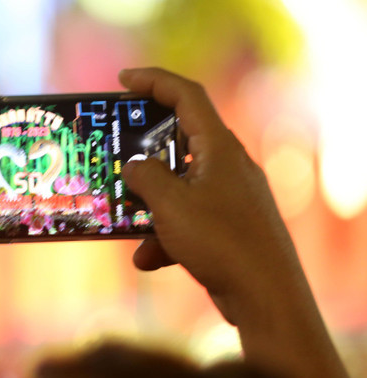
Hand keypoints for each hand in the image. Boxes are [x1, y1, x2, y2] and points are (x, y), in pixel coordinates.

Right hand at [119, 68, 306, 324]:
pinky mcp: (227, 227)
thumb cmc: (220, 242)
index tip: (123, 81)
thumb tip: (133, 166)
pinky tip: (148, 259)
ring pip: (177, 187)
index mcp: (219, 148)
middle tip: (113, 154)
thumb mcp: (170, 205)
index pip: (186, 96)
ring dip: (148, 205)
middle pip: (178, 142)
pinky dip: (164, 236)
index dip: (153, 81)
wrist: (264, 296)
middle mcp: (227, 166)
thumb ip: (145, 177)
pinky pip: (186, 220)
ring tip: (123, 222)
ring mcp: (229, 197)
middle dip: (142, 154)